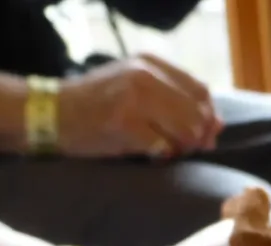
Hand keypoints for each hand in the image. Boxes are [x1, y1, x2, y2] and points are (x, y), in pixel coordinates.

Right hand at [57, 53, 222, 157]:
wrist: (51, 113)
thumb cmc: (97, 104)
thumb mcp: (134, 86)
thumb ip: (175, 99)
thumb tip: (218, 125)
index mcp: (150, 62)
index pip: (200, 89)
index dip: (209, 116)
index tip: (205, 133)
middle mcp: (144, 76)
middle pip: (197, 113)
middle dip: (199, 137)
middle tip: (185, 148)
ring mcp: (134, 100)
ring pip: (185, 131)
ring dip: (181, 148)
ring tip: (165, 150)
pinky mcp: (125, 125)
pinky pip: (163, 148)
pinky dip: (162, 157)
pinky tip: (150, 156)